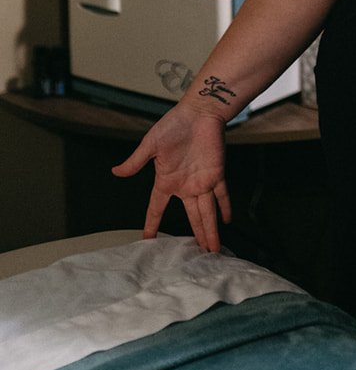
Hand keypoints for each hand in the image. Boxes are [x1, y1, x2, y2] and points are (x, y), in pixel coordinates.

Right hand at [112, 104, 230, 251]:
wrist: (199, 112)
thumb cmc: (174, 125)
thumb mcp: (150, 144)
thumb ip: (136, 161)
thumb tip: (116, 172)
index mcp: (166, 181)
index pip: (157, 208)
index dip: (152, 224)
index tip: (148, 241)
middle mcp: (184, 186)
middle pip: (190, 217)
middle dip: (194, 237)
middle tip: (198, 257)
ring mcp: (202, 181)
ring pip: (207, 212)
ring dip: (210, 230)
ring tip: (212, 250)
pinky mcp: (217, 173)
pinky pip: (222, 195)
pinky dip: (225, 208)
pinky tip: (226, 221)